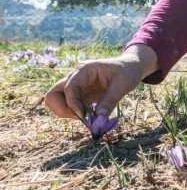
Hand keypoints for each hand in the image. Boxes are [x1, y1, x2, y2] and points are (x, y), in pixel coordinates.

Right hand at [43, 44, 158, 119]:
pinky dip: (74, 114)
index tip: (84, 117)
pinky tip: (90, 115)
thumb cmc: (128, 72)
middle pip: (53, 94)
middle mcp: (75, 77)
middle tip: (80, 117)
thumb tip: (98, 121)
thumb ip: (109, 102)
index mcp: (84, 70)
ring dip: (67, 112)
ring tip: (87, 116)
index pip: (68, 88)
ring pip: (56, 101)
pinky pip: (68, 106)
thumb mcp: (122, 86)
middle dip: (62, 109)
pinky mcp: (80, 95)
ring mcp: (76, 86)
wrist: (131, 67)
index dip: (72, 104)